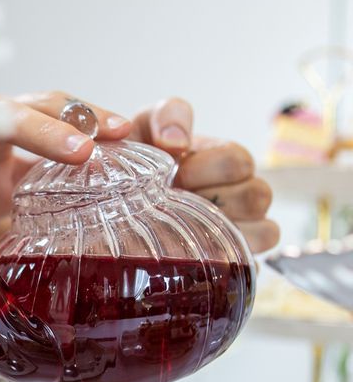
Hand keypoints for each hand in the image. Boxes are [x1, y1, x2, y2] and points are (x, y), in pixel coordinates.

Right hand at [0, 92, 131, 263]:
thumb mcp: (20, 209)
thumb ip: (58, 204)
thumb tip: (118, 224)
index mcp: (10, 133)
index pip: (56, 114)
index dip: (89, 119)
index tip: (125, 133)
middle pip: (21, 111)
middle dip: (56, 125)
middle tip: (90, 147)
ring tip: (17, 132)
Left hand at [128, 97, 278, 253]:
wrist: (116, 201)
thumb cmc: (139, 164)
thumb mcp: (146, 127)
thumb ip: (167, 115)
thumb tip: (177, 141)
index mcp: (226, 160)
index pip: (241, 162)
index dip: (207, 168)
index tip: (175, 171)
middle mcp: (241, 193)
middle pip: (258, 196)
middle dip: (213, 199)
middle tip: (178, 201)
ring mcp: (241, 228)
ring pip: (265, 231)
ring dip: (224, 231)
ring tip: (185, 227)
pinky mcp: (233, 261)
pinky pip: (250, 266)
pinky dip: (226, 263)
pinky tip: (191, 254)